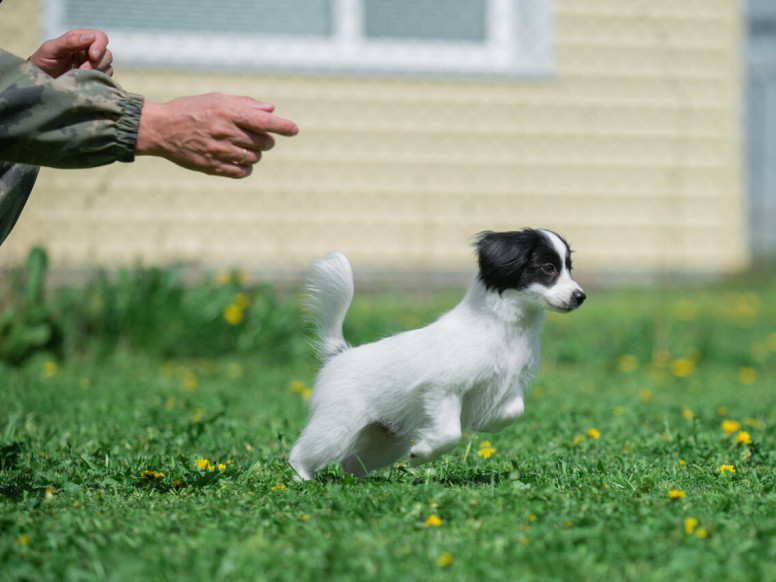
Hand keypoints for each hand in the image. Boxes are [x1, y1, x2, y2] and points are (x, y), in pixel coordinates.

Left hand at [28, 29, 112, 77]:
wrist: (39, 79)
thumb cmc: (43, 61)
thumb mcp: (51, 48)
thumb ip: (69, 41)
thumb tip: (90, 37)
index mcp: (80, 39)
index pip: (100, 37)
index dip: (100, 46)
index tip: (92, 56)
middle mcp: (89, 51)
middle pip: (107, 53)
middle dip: (98, 62)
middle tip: (83, 70)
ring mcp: (93, 65)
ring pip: (108, 66)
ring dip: (98, 71)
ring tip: (81, 75)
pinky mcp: (94, 77)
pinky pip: (106, 77)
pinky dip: (99, 79)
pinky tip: (86, 81)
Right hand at [135, 93, 298, 178]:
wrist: (162, 128)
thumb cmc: (191, 110)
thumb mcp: (216, 99)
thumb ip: (245, 104)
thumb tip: (271, 110)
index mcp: (228, 112)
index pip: (263, 121)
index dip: (282, 126)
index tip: (294, 130)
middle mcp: (225, 132)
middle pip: (263, 142)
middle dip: (266, 140)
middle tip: (258, 137)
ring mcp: (219, 151)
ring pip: (254, 158)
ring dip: (255, 154)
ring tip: (242, 146)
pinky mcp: (213, 167)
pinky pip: (242, 172)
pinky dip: (246, 167)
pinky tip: (240, 160)